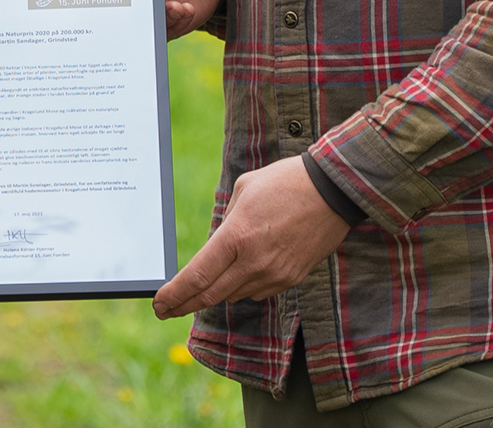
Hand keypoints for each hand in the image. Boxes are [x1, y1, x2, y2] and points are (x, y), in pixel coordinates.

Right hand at [103, 0, 222, 38]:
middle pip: (124, 13)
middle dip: (131, 14)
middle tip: (147, 5)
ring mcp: (155, 11)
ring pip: (145, 25)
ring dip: (159, 18)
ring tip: (174, 6)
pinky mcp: (172, 23)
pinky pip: (167, 31)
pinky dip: (175, 22)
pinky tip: (186, 8)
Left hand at [152, 156, 350, 318]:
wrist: (334, 191)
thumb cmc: (285, 182)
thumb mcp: (243, 191)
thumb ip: (226, 223)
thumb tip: (217, 247)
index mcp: (237, 237)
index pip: (198, 277)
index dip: (175, 295)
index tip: (159, 304)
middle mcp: (254, 262)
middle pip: (211, 295)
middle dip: (185, 304)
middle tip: (166, 309)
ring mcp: (275, 274)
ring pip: (234, 296)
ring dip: (214, 294)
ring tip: (199, 290)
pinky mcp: (291, 278)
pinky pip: (257, 291)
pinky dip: (241, 287)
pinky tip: (237, 276)